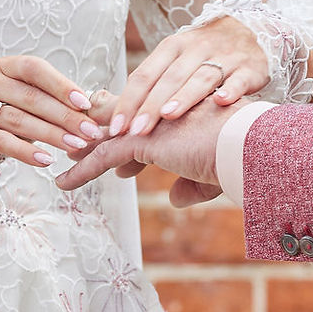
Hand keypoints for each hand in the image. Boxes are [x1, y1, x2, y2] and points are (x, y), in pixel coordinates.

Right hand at [0, 56, 109, 166]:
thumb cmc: (8, 115)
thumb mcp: (28, 101)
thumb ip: (53, 100)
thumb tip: (92, 109)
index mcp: (4, 65)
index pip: (34, 68)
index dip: (60, 84)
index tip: (85, 103)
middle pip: (30, 98)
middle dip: (64, 116)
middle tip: (89, 132)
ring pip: (18, 120)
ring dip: (51, 135)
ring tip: (75, 146)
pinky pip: (1, 141)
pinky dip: (26, 152)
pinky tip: (46, 161)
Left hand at [57, 97, 246, 206]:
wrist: (249, 147)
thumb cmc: (241, 157)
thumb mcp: (212, 173)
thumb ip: (192, 184)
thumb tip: (173, 199)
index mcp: (180, 112)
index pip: (146, 117)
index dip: (127, 127)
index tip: (111, 133)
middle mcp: (161, 112)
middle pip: (122, 119)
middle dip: (99, 130)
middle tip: (77, 139)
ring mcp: (149, 123)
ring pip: (108, 136)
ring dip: (84, 150)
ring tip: (65, 160)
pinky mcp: (141, 140)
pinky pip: (102, 157)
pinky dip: (81, 172)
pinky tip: (63, 184)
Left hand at [108, 16, 268, 137]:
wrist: (251, 31)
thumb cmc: (202, 58)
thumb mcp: (174, 64)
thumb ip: (149, 92)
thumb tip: (116, 129)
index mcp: (170, 48)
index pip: (144, 75)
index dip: (128, 101)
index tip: (115, 128)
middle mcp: (195, 49)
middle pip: (169, 78)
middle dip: (151, 106)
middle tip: (135, 131)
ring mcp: (224, 57)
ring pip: (201, 77)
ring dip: (184, 96)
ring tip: (168, 116)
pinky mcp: (250, 68)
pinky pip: (239, 79)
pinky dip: (231, 90)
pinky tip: (221, 101)